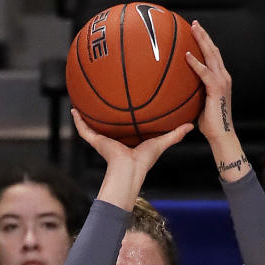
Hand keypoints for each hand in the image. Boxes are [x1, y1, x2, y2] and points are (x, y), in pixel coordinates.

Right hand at [71, 108, 192, 188]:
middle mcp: (115, 138)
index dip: (125, 113)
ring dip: (87, 113)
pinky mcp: (96, 142)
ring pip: (93, 124)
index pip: (126, 123)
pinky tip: (73, 109)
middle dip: (104, 111)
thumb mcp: (162, 142)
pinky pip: (84, 130)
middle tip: (102, 94)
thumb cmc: (144, 161)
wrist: (129, 170)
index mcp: (129, 138)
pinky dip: (78, 121)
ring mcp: (104, 140)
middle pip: (107, 122)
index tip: (125, 100)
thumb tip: (191, 125)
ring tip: (82, 99)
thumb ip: (175, 134)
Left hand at [186, 21, 233, 148]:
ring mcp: (222, 81)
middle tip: (194, 24)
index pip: (214, 56)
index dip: (206, 43)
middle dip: (204, 36)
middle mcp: (224, 77)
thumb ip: (195, 94)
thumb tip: (181, 91)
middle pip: (213, 50)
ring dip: (202, 41)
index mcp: (222, 79)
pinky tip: (187, 55)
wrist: (221, 135)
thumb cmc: (211, 124)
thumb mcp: (201, 104)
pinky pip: (205, 72)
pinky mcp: (216, 89)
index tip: (197, 33)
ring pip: (211, 55)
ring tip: (193, 29)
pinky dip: (196, 63)